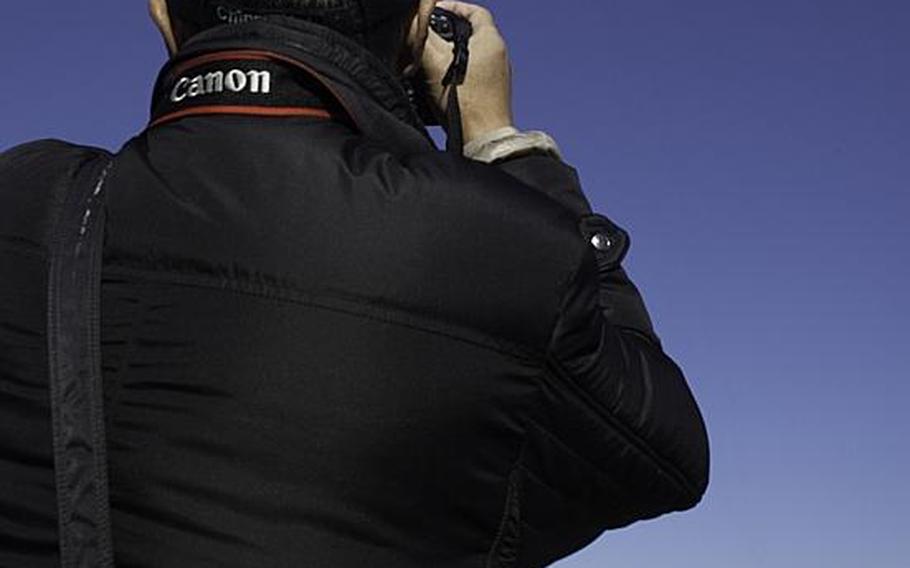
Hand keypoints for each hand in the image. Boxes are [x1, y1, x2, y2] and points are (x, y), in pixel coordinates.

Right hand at [420, 1, 514, 143]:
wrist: (483, 139)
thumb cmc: (466, 104)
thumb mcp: (436, 65)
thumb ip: (422, 40)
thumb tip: (412, 25)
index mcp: (491, 41)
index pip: (475, 11)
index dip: (455, 6)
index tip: (437, 10)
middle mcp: (499, 55)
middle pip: (472, 32)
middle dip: (449, 32)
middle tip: (429, 36)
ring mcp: (498, 75)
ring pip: (471, 54)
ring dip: (451, 54)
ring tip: (431, 61)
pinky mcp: (492, 92)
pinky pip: (474, 72)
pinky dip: (458, 70)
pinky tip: (441, 82)